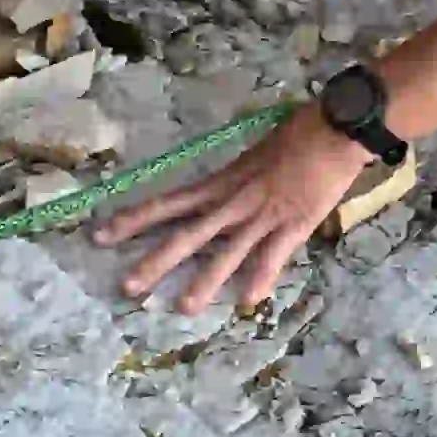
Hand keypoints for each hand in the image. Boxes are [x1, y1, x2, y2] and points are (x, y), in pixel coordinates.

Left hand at [104, 109, 366, 313]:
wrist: (335, 128)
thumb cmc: (297, 133)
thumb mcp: (255, 156)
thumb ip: (238, 181)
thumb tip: (223, 198)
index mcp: (223, 181)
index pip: (170, 202)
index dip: (134, 219)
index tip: (100, 235)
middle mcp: (235, 200)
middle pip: (189, 233)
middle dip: (157, 261)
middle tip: (127, 287)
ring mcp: (264, 214)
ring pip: (228, 252)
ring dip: (204, 281)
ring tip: (182, 308)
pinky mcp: (295, 224)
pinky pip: (274, 255)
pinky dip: (261, 277)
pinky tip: (248, 301)